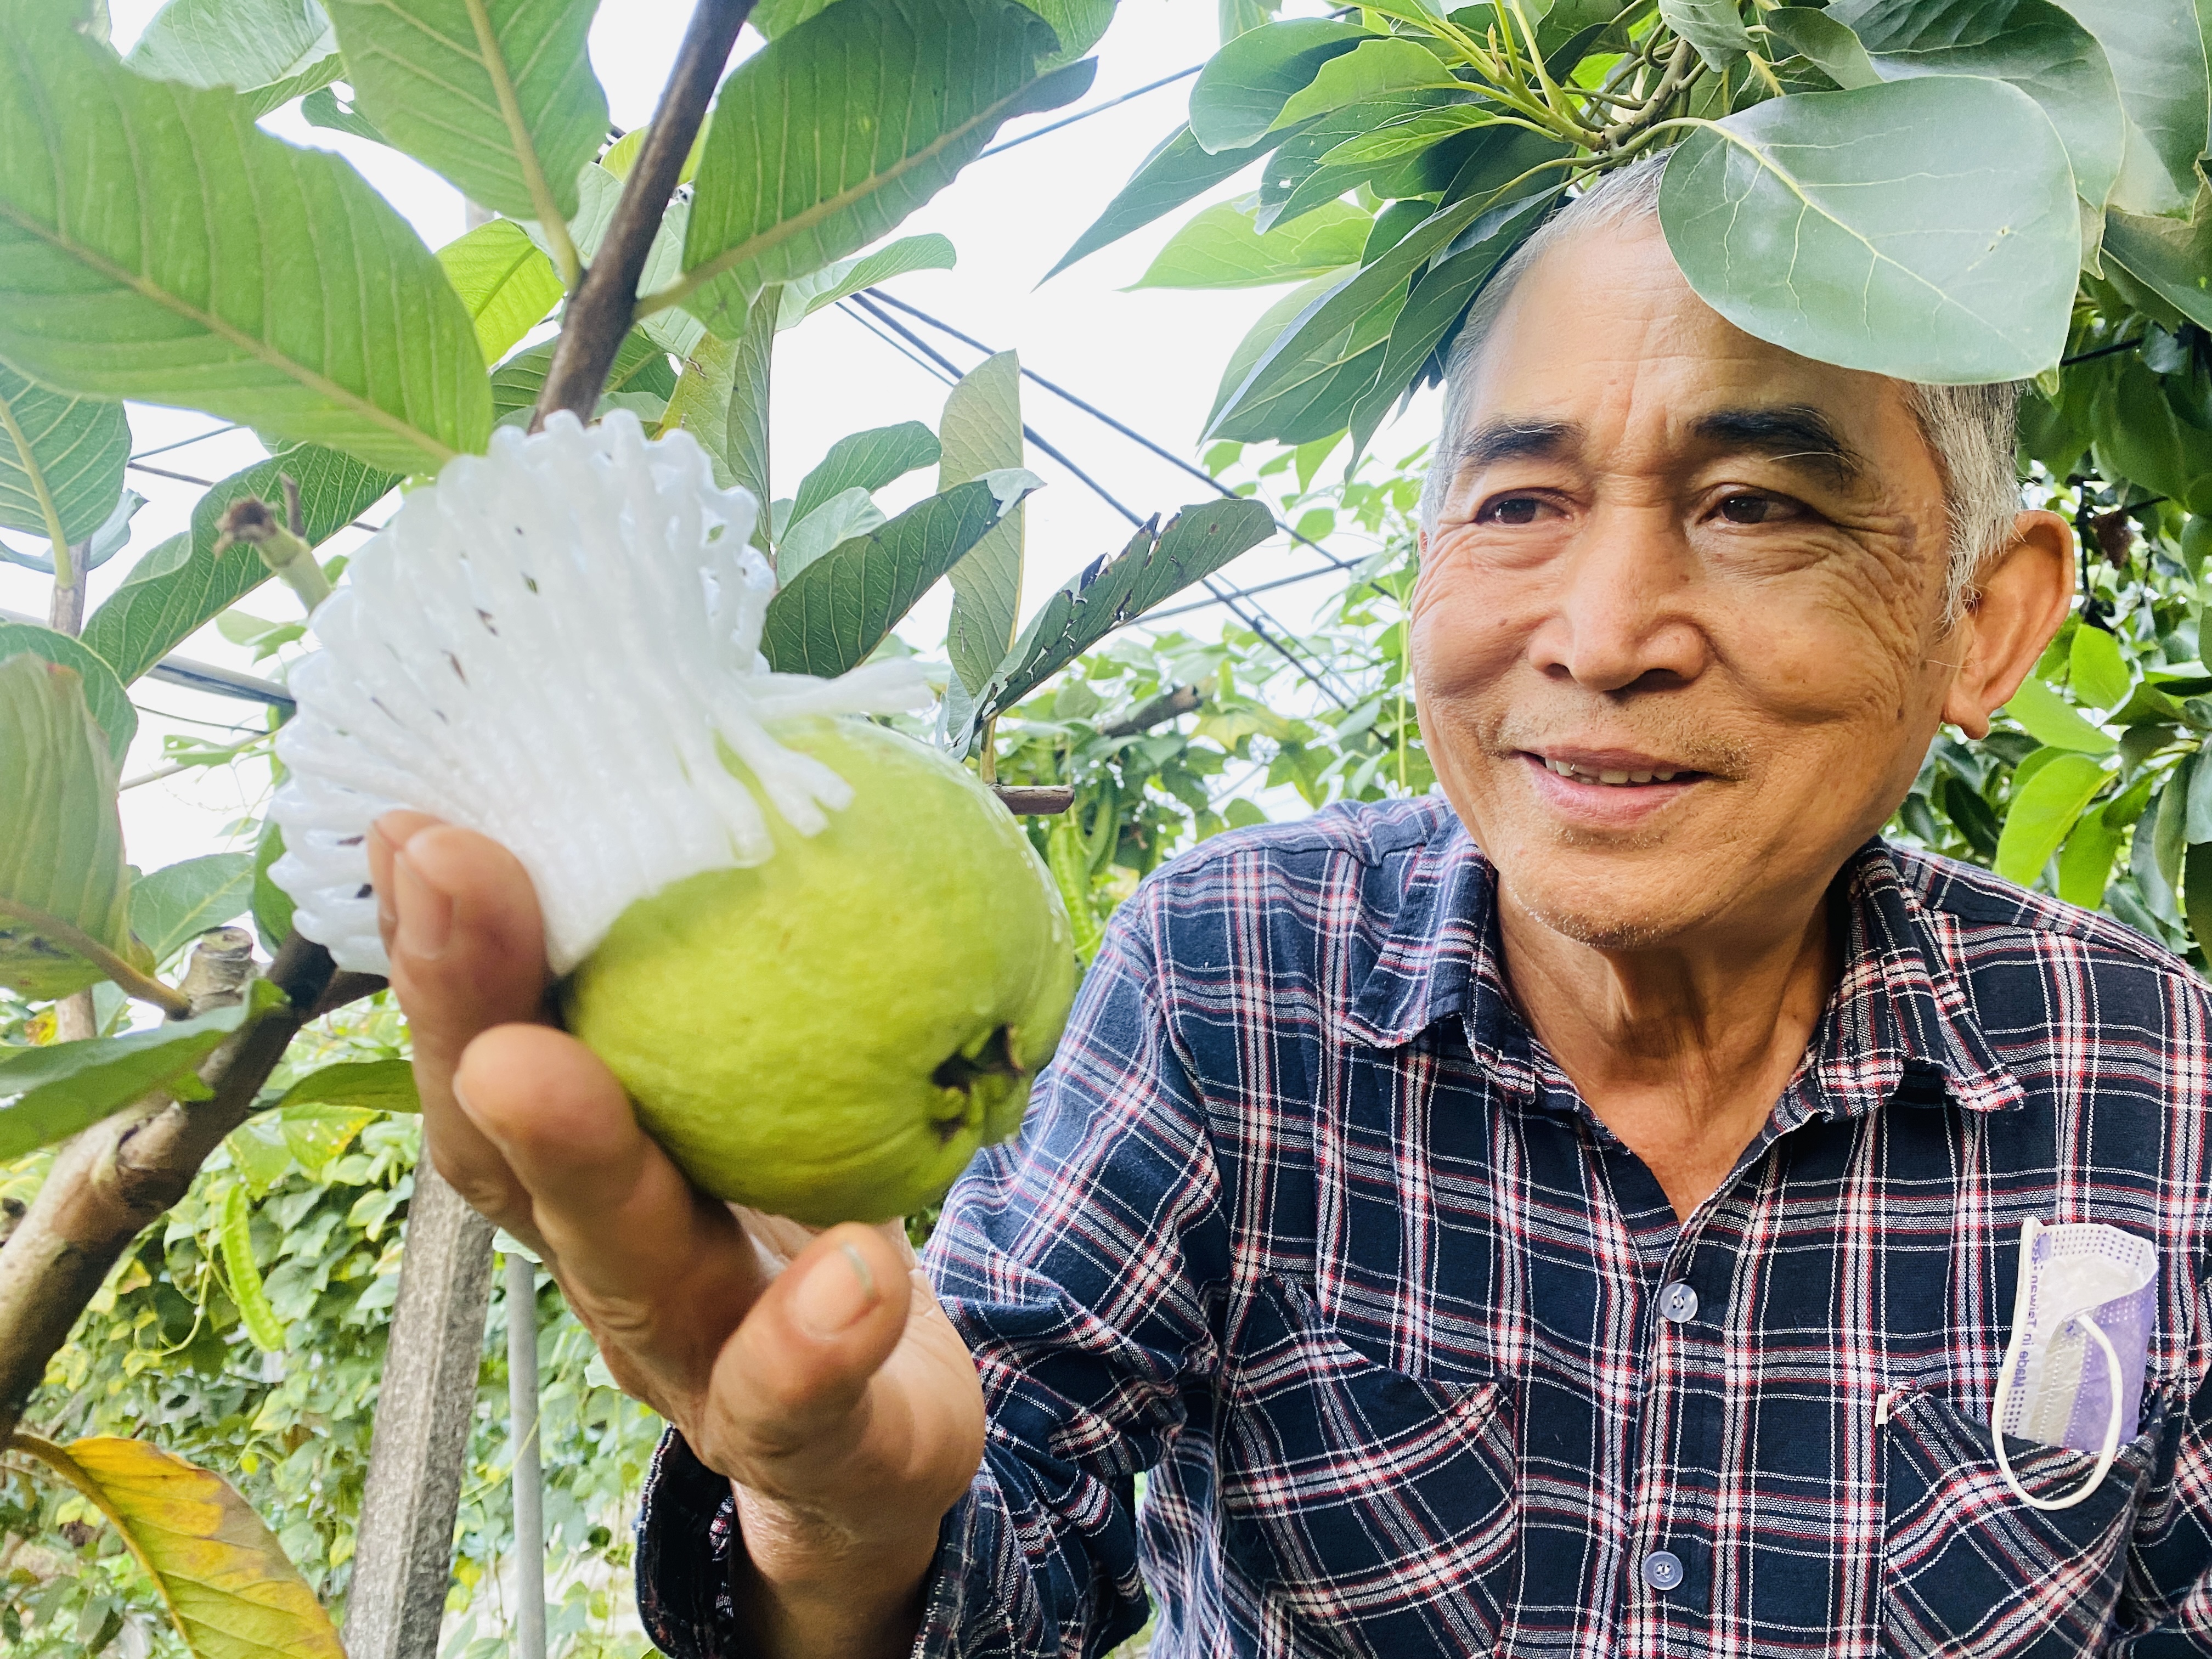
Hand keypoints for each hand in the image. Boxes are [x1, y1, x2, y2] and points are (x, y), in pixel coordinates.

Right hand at [366, 811, 985, 1657]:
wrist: (889, 1445)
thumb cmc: (809, 1229)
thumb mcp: (770, 1079)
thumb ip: (735, 959)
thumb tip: (721, 754)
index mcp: (590, 1170)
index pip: (495, 1053)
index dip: (449, 948)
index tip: (421, 819)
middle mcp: (611, 1267)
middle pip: (514, 1159)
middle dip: (470, 1013)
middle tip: (451, 880)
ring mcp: (701, 1366)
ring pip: (631, 1279)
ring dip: (587, 1168)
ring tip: (551, 1071)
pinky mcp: (817, 1446)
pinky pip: (804, 1406)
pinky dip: (816, 1341)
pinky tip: (857, 1266)